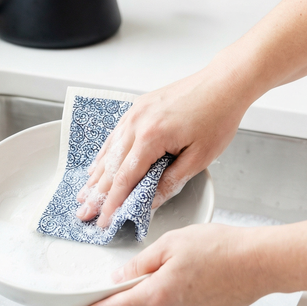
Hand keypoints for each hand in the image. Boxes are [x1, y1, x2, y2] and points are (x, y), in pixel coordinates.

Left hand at [63, 224, 265, 305]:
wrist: (258, 264)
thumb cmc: (220, 248)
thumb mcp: (172, 243)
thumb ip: (141, 262)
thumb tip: (120, 277)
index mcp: (158, 294)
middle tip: (116, 285)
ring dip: (142, 304)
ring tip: (155, 274)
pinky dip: (164, 303)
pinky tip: (177, 280)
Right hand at [76, 60, 255, 227]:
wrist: (222, 84)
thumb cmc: (217, 117)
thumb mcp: (199, 158)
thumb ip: (171, 182)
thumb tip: (150, 202)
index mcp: (151, 137)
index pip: (125, 179)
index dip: (112, 203)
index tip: (104, 221)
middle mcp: (137, 123)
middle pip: (111, 166)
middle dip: (97, 194)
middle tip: (84, 214)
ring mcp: (135, 112)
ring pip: (109, 149)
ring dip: (96, 175)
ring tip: (84, 194)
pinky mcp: (139, 106)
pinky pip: (116, 134)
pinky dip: (105, 153)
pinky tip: (98, 165)